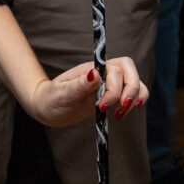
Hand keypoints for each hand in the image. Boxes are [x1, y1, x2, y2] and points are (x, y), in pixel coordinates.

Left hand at [25, 56, 147, 127]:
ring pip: (135, 82)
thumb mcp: (62, 93)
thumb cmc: (52, 98)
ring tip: (119, 114)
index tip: (102, 106)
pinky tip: (125, 111)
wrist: (47, 107)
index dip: (115, 88)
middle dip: (131, 91)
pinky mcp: (111, 95)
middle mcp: (102, 73)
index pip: (115, 69)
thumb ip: (79, 84)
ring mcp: (108, 83)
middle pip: (129, 71)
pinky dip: (136, 100)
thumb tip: (95, 73)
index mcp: (91, 69)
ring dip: (135, 97)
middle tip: (120, 109)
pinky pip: (132, 92)